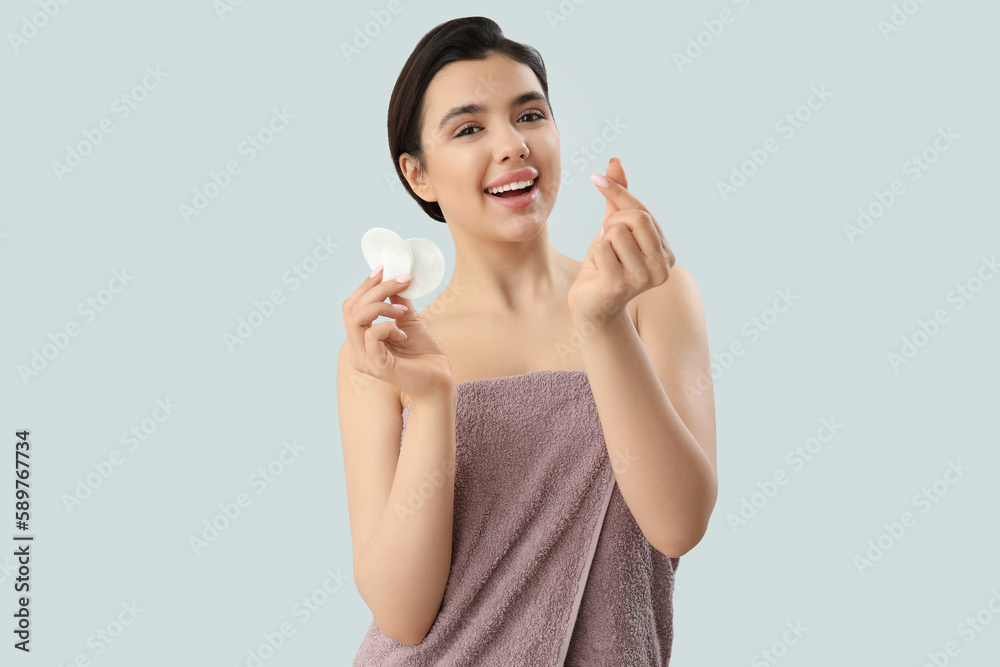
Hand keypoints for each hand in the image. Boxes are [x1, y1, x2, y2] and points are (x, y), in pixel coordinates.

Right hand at [342, 267, 453, 400]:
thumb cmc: (425, 354)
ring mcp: (365, 359)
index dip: (364, 286)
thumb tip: (394, 277)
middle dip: (375, 289)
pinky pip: (372, 335)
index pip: (351, 307)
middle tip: (401, 282)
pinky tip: (404, 333)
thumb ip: (397, 302)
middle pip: (351, 309)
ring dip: (381, 305)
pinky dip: (389, 326)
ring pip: (356, 319)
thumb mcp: (409, 320)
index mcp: (361, 340)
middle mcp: (357, 351)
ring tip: (402, 310)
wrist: (440, 380)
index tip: (383, 268)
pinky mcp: (376, 366)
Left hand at [568, 157, 675, 323]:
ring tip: (604, 259)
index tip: (597, 179)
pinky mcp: (620, 286)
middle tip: (605, 240)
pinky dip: (594, 255)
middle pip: (635, 218)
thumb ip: (618, 198)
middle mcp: (662, 268)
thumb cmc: (605, 265)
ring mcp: (642, 279)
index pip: (643, 212)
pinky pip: (602, 249)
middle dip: (612, 222)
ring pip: (616, 232)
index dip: (619, 193)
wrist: (590, 305)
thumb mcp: (613, 228)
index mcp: (666, 253)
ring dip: (601, 242)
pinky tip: (599, 270)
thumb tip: (615, 161)